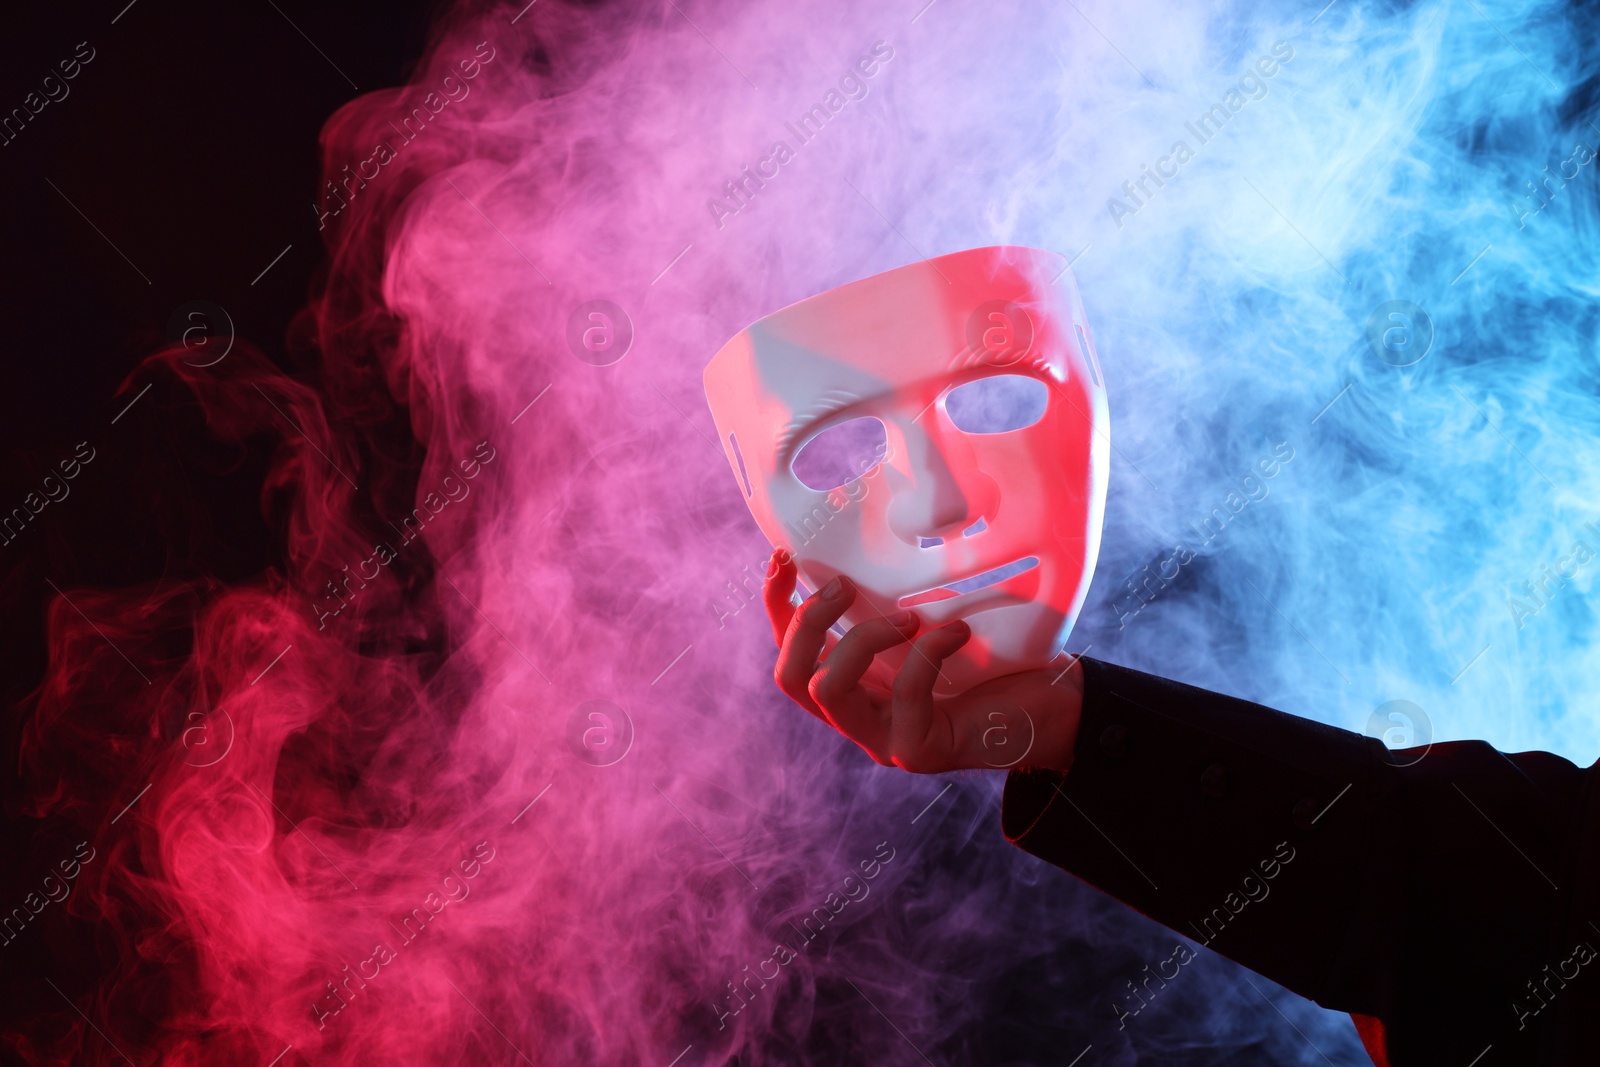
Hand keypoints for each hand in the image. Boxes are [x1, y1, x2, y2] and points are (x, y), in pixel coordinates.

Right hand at [763, 549, 1082, 772]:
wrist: (1052, 712)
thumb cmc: (996, 663)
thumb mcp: (933, 623)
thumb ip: (897, 600)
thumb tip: (884, 530)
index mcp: (854, 685)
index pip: (789, 650)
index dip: (776, 605)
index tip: (784, 556)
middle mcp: (858, 716)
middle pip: (790, 677)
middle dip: (807, 623)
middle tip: (845, 586)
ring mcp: (883, 740)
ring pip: (829, 689)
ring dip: (862, 639)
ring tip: (910, 617)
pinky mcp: (918, 752)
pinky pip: (904, 694)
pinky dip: (927, 652)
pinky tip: (958, 633)